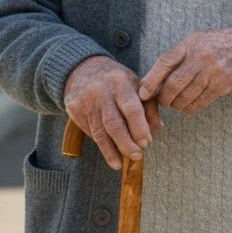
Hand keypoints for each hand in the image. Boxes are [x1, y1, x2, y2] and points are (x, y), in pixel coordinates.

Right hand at [64, 55, 160, 170]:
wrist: (83, 69)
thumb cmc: (117, 81)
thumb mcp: (136, 85)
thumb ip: (149, 106)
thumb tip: (157, 129)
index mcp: (121, 82)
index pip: (131, 108)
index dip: (139, 128)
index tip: (146, 142)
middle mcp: (101, 92)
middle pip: (114, 123)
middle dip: (126, 143)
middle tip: (137, 156)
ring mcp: (85, 102)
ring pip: (99, 132)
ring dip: (111, 150)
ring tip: (121, 163)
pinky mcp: (74, 111)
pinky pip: (90, 132)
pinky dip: (101, 145)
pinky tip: (110, 154)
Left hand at [138, 27, 231, 114]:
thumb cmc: (213, 46)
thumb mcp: (192, 42)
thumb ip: (173, 58)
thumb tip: (149, 84)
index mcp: (190, 44)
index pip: (165, 62)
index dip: (151, 81)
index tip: (143, 94)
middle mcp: (200, 58)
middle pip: (173, 85)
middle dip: (164, 98)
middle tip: (163, 100)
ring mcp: (212, 73)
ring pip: (184, 97)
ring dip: (176, 104)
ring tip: (176, 102)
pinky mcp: (221, 86)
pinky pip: (198, 104)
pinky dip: (189, 108)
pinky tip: (188, 104)